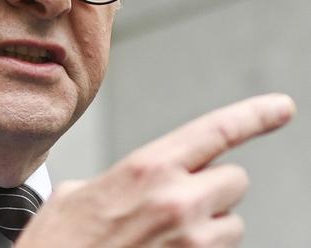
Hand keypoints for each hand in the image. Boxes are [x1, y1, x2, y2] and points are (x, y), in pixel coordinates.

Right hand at [16, 94, 295, 247]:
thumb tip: (131, 185)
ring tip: (167, 233)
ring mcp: (191, 241)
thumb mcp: (78, 193)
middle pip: (235, 178)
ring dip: (209, 222)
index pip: (216, 131)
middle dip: (213, 184)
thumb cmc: (60, 243)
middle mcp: (177, 201)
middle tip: (179, 198)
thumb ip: (120, 180)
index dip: (254, 115)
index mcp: (147, 169)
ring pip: (232, 222)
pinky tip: (164, 247)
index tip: (281, 107)